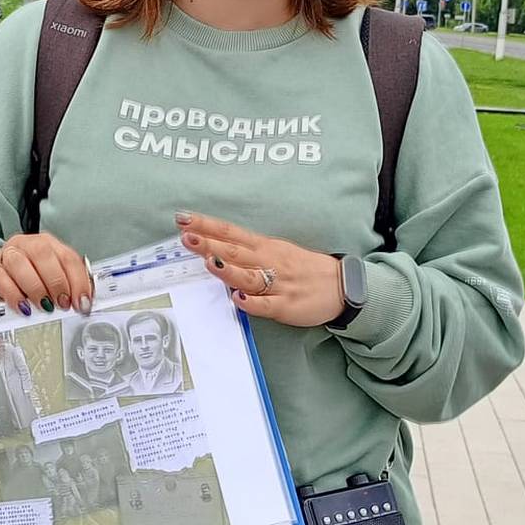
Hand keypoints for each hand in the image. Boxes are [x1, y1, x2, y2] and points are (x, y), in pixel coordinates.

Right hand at [0, 233, 93, 316]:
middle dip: (56, 282)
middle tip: (62, 303)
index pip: (67, 257)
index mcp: (47, 243)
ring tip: (44, 306)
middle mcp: (26, 244)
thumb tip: (84, 303)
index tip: (82, 302)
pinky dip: (14, 295)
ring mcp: (5, 254)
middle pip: (42, 254)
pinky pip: (0, 278)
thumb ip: (68, 286)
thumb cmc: (29, 277)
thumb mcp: (51, 279)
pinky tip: (23, 307)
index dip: (78, 281)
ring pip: (19, 263)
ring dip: (35, 288)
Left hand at [175, 211, 344, 327]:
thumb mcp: (275, 251)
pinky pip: (267, 304)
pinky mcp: (286, 305)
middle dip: (210, 243)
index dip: (206, 225)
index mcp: (264, 247)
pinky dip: (252, 302)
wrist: (341, 285)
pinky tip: (238, 299)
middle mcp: (269, 262)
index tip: (183, 219)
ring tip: (209, 261)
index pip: (230, 232)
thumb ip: (245, 251)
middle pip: (235, 251)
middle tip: (187, 236)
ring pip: (250, 276)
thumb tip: (211, 247)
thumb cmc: (302, 268)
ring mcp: (278, 284)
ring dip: (229, 270)